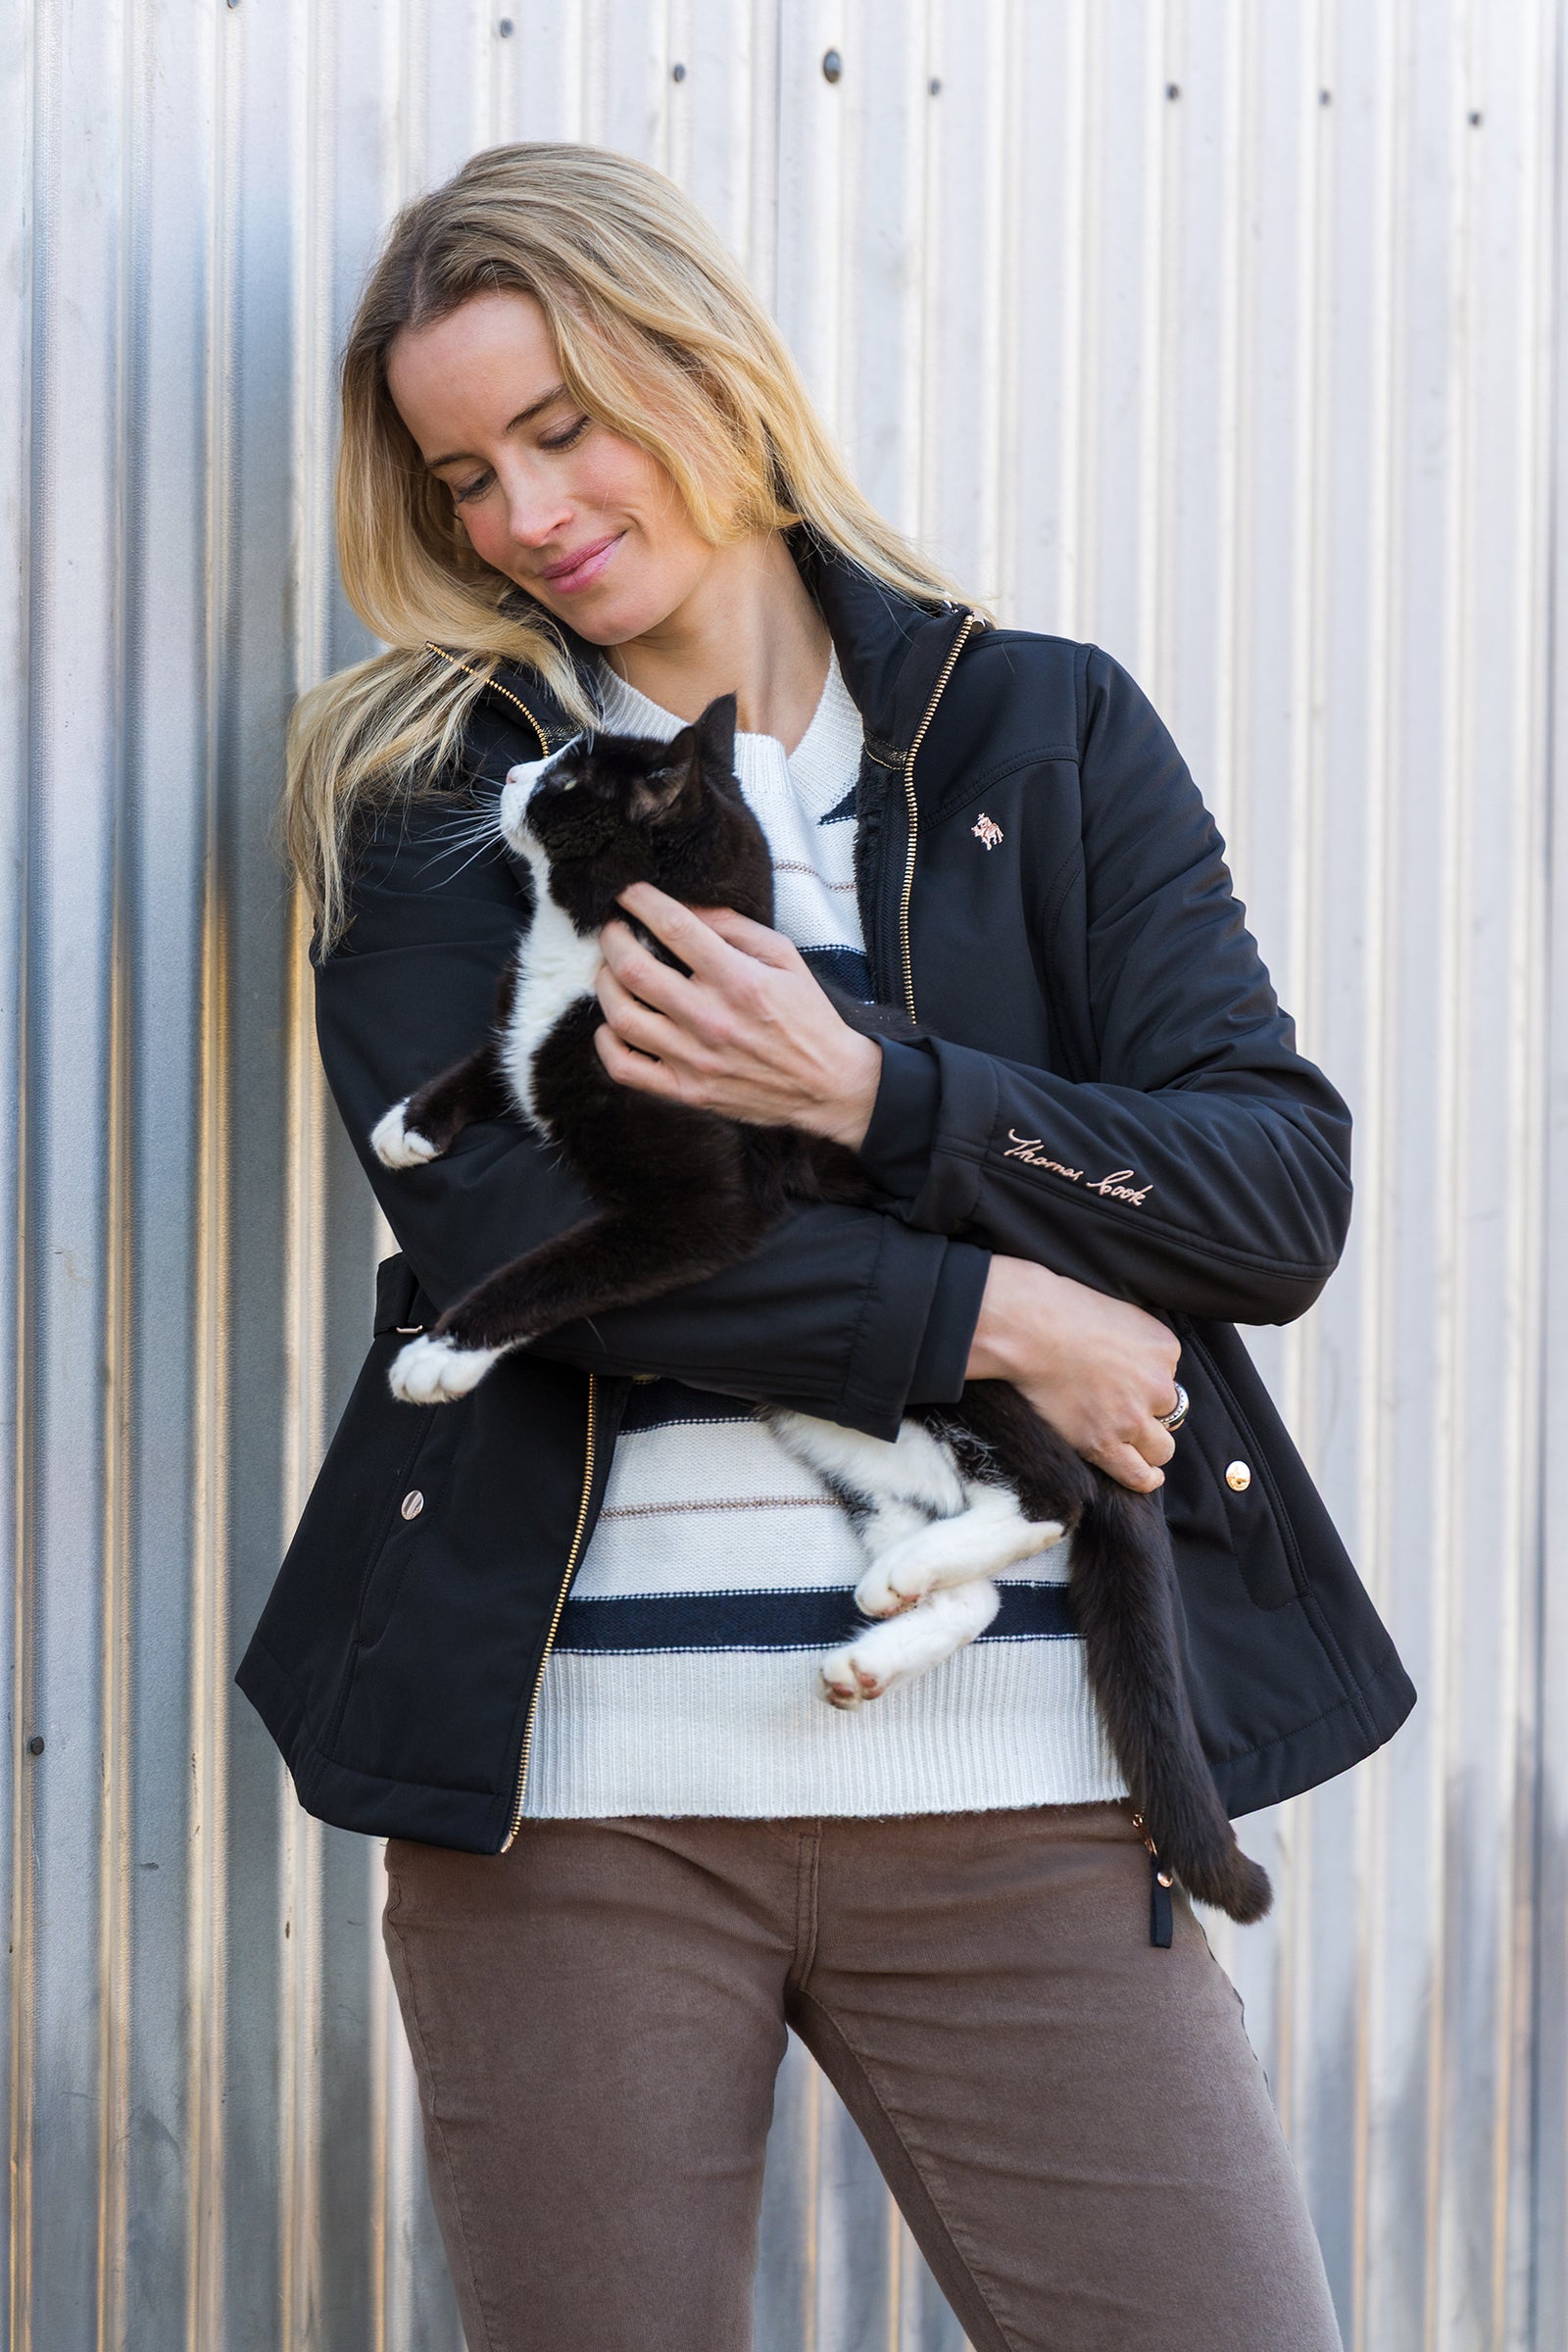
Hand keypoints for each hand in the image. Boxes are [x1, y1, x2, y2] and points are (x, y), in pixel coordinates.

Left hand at [593, 881, 882, 1149]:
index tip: (626, 891)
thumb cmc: (807, 1016)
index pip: (674, 927)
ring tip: (610, 970)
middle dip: (612, 938)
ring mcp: (695, 1059)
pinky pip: (625, 1067)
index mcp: (738, 979)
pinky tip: (613, 1024)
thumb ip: (734, 927)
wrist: (828, 1085)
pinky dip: (607, 1041)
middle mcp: (711, 1019)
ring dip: (604, 984)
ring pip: (621, 1015)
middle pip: (633, 969)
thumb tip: (685, 907)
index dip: (640, 900)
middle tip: (613, 928)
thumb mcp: (785, 957)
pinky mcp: (687, 1092)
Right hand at [966, 1256, 1182, 1493]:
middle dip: (1151, 1413)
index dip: (1145, 1379)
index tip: (1122, 1376)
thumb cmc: (1059, 1309)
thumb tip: (1131, 1357)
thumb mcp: (1118, 1310)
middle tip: (1123, 1407)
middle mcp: (1156, 1385)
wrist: (1027, 1330)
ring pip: (1161, 1448)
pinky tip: (1147, 1475)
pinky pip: (1138, 1474)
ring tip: (1132, 1443)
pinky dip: (1146, 1478)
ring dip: (1148, 1445)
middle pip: (1170, 1412)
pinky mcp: (1104, 1444)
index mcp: (1164, 1348)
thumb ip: (1135, 1339)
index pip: (1169, 1375)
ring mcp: (1131, 1418)